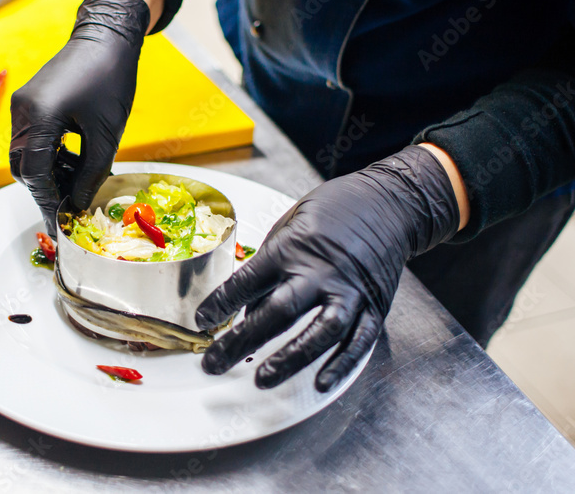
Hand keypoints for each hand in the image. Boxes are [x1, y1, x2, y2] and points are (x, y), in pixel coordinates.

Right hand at [10, 0, 150, 234]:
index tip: (60, 222)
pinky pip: (31, 137)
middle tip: (68, 207)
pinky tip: (72, 161)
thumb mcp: (107, 134)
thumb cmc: (111, 79)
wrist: (107, 37)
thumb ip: (90, 174)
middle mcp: (22, 111)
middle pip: (22, 166)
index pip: (34, 173)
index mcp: (39, 116)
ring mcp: (22, 104)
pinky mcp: (29, 100)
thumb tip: (77, 204)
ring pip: (25, 153)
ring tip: (76, 183)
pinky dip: (48, 154)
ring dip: (47, 172)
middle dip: (44, 189)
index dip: (47, 201)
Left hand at [195, 146, 460, 391]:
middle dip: (242, 341)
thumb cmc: (330, 214)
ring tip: (263, 379)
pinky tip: (320, 382)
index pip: (248, 281)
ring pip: (320, 333)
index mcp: (291, 249)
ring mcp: (350, 292)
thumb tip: (248, 312)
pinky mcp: (375, 306)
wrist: (387, 204)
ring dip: (290, 359)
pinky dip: (341, 365)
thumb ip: (268, 268)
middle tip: (214, 364)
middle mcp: (320, 272)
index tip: (201, 321)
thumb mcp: (288, 228)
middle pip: (278, 312)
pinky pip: (358, 342)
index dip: (221, 303)